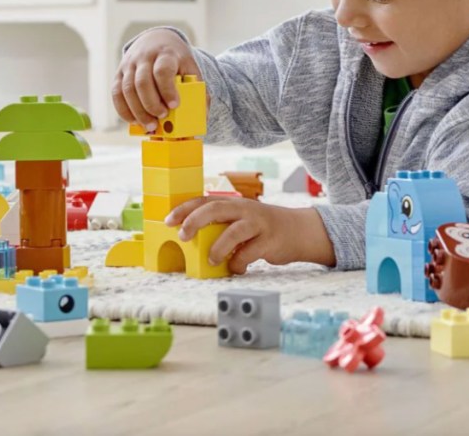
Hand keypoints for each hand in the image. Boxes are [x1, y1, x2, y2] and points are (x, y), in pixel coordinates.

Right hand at [113, 28, 201, 130]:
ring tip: (149, 126)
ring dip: (137, 111)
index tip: (174, 105)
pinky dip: (124, 110)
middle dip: (151, 104)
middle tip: (161, 118)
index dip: (167, 89)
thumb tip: (202, 116)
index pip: (163, 71)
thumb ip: (197, 89)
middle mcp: (144, 57)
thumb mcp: (190, 68)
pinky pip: (116, 93)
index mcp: (166, 54)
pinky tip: (134, 121)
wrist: (157, 40)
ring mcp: (129, 65)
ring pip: (127, 89)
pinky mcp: (119, 73)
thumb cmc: (176, 59)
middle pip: (142, 82)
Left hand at [165, 195, 335, 273]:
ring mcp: (259, 224)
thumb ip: (222, 225)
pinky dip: (239, 263)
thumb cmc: (264, 228)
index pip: (205, 200)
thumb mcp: (242, 219)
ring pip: (234, 231)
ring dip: (218, 247)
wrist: (300, 230)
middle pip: (216, 208)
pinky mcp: (270, 240)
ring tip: (212, 261)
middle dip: (195, 221)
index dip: (185, 209)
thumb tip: (190, 241)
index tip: (168, 221)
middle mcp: (245, 209)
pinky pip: (250, 253)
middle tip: (182, 236)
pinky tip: (237, 268)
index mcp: (234, 203)